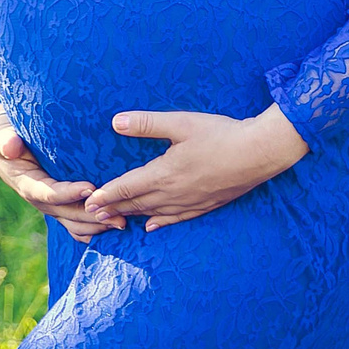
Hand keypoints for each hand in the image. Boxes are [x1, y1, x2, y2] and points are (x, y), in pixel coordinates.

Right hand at [0, 104, 125, 240]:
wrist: (9, 150)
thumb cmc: (9, 138)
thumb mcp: (3, 136)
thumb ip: (7, 141)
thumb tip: (10, 146)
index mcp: (28, 185)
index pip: (49, 193)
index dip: (69, 193)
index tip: (90, 187)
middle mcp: (42, 202)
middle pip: (68, 214)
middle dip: (93, 216)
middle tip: (118, 215)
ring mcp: (53, 208)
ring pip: (76, 225)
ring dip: (99, 226)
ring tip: (123, 223)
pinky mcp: (63, 208)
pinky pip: (80, 225)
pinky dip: (97, 228)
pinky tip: (119, 226)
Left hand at [83, 104, 310, 232]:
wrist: (259, 153)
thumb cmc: (221, 134)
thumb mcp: (181, 123)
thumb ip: (148, 124)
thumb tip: (115, 122)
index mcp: (164, 173)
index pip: (127, 187)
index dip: (106, 194)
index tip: (89, 201)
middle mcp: (174, 193)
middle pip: (137, 204)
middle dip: (113, 209)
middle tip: (91, 215)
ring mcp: (190, 202)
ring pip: (154, 213)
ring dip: (133, 216)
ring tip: (115, 220)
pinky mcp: (206, 205)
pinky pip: (177, 219)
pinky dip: (160, 223)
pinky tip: (152, 226)